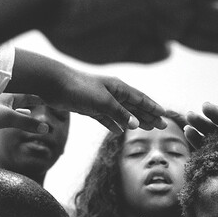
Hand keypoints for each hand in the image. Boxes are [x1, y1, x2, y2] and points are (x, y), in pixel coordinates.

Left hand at [9, 50, 167, 132]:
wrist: (53, 84)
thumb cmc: (78, 89)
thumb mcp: (103, 102)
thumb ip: (120, 113)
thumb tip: (135, 125)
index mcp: (118, 88)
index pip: (141, 99)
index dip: (153, 107)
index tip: (164, 115)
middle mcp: (111, 93)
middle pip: (134, 106)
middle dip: (148, 116)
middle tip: (161, 126)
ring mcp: (100, 100)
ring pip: (122, 113)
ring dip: (134, 121)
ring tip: (145, 129)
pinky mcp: (89, 108)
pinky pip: (106, 118)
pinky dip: (114, 124)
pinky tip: (118, 132)